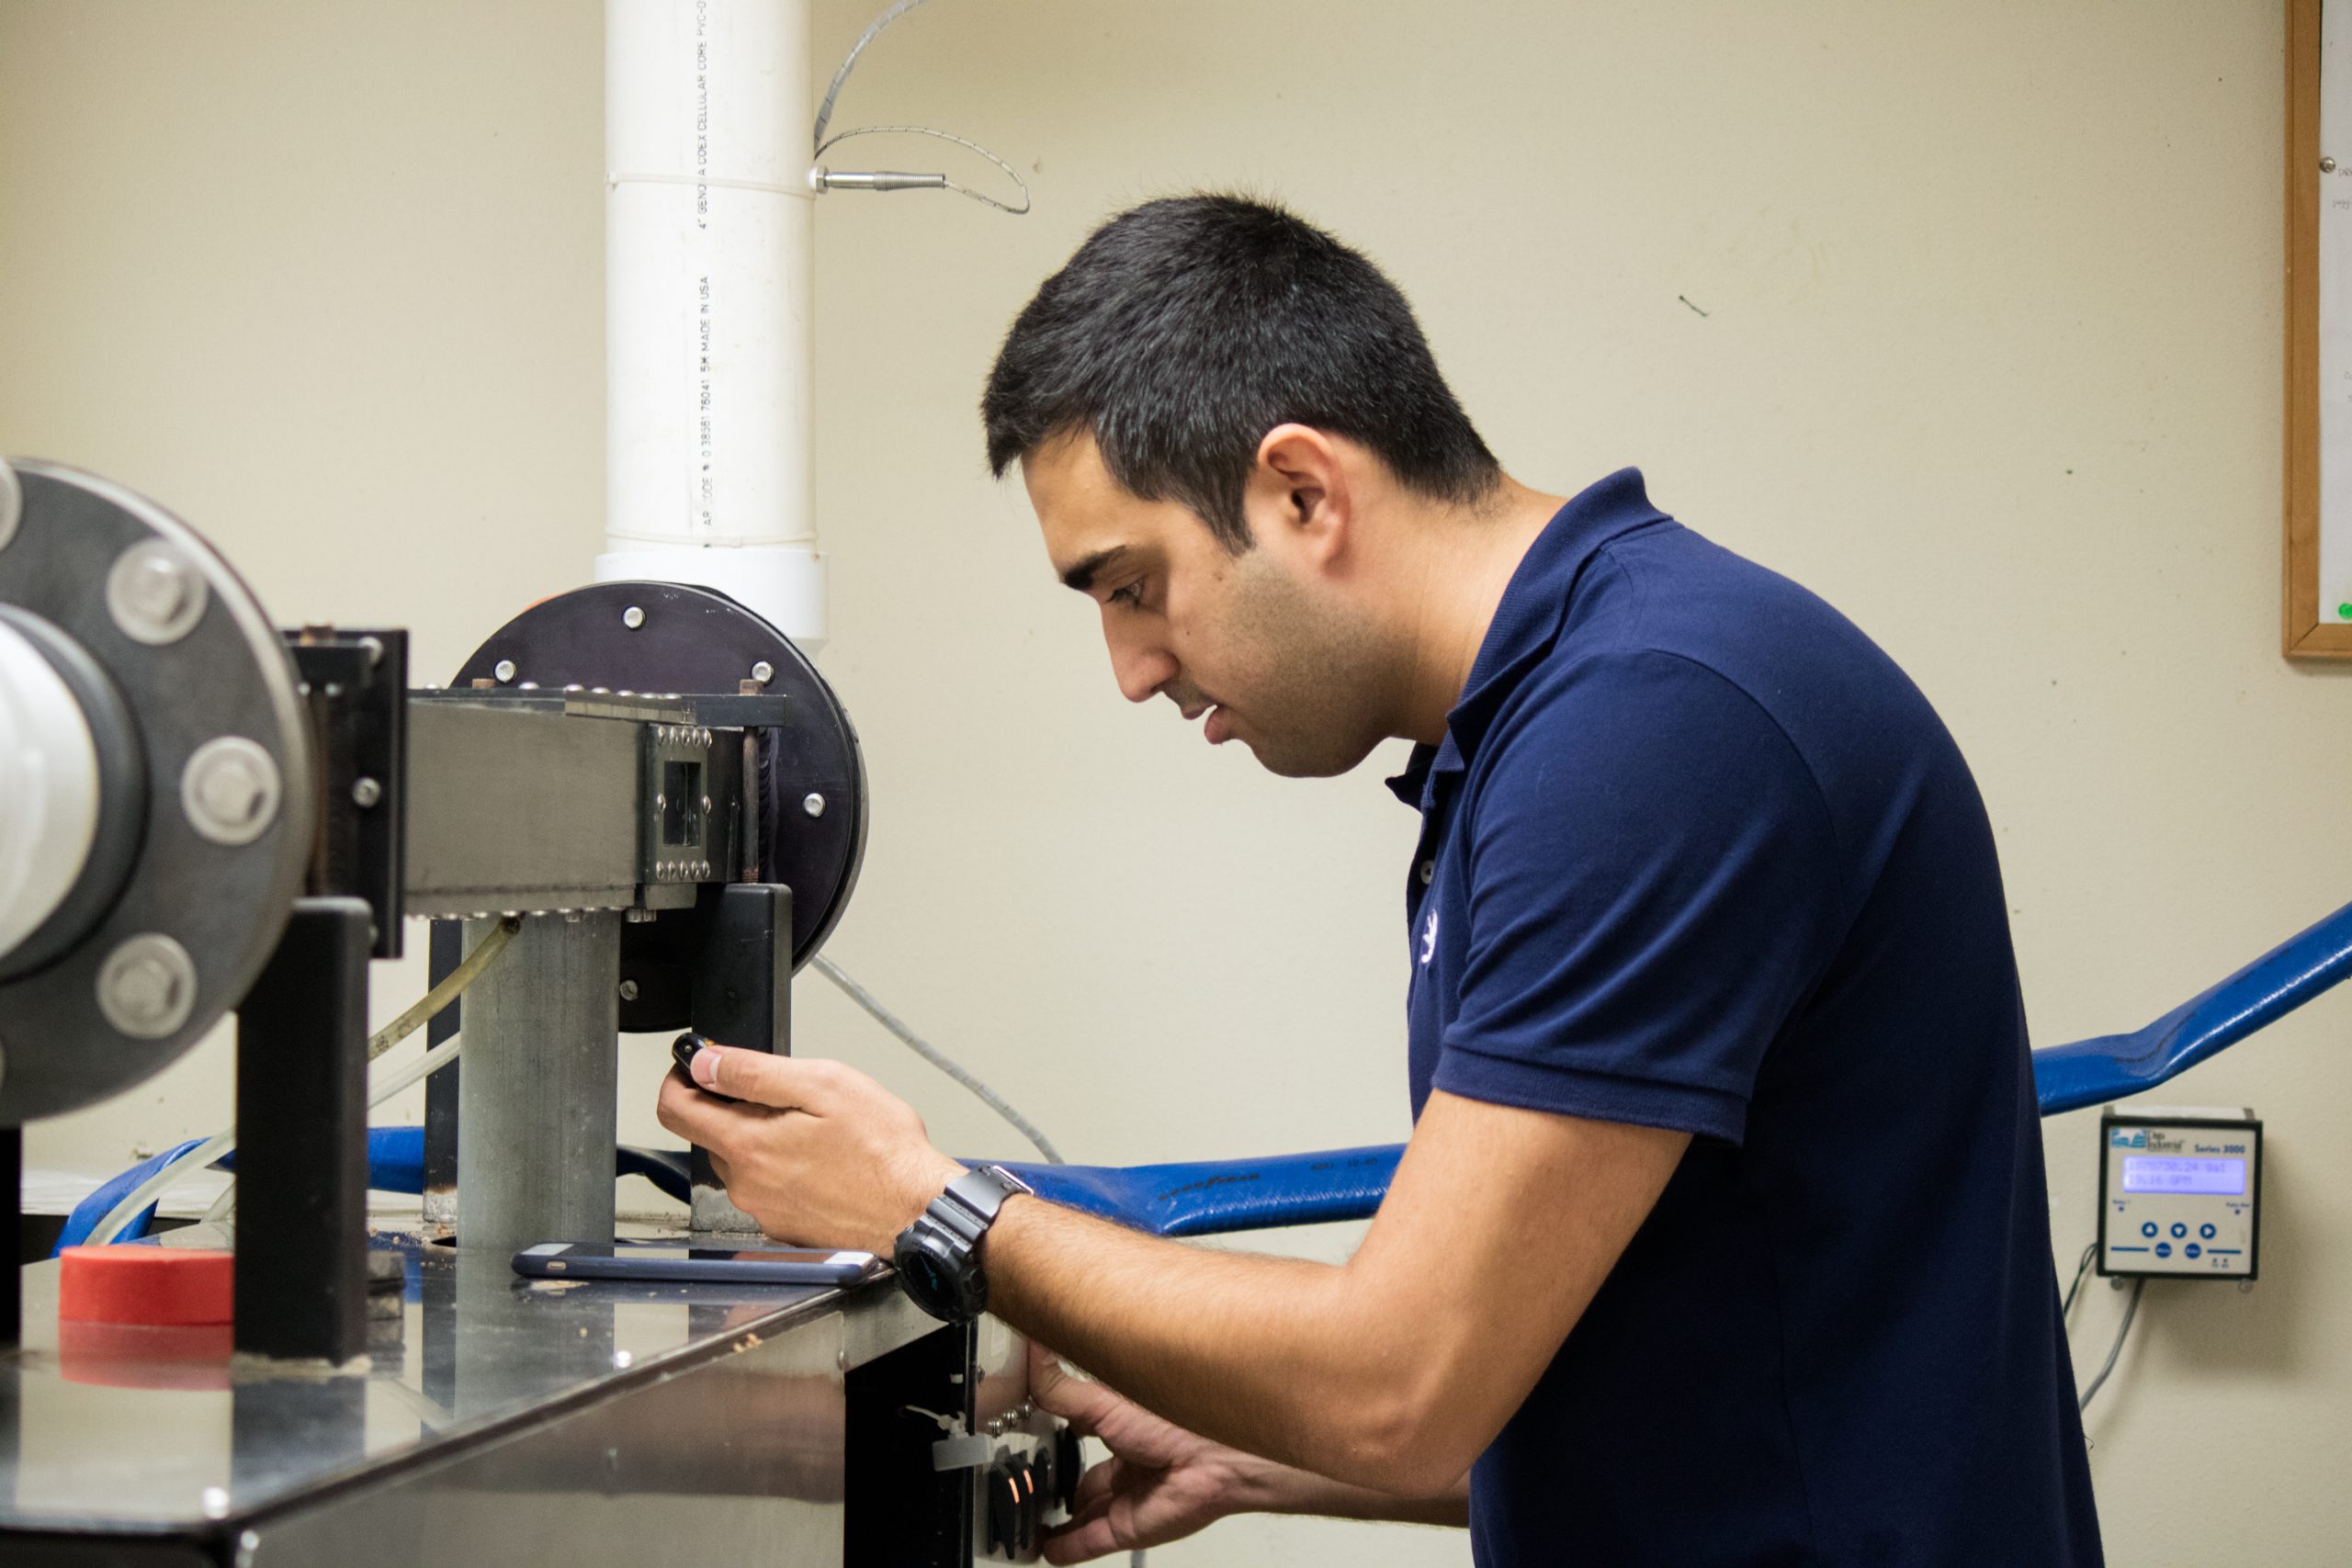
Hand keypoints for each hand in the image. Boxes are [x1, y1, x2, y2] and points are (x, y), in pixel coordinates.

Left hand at [654, 1045, 964, 1254]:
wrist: (917, 1209)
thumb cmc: (884, 1152)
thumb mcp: (823, 1085)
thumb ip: (754, 1072)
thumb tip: (705, 1063)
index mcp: (748, 1146)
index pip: (674, 1110)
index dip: (678, 1078)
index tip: (695, 1066)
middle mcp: (746, 1184)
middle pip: (711, 1134)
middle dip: (736, 1107)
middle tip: (789, 1095)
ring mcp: (764, 1209)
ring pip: (742, 1161)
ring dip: (764, 1139)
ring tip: (817, 1130)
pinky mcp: (785, 1226)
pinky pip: (767, 1186)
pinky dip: (784, 1168)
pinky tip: (824, 1160)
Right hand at [1028, 1340, 1267, 1562]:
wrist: (1215, 1461)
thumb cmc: (1175, 1420)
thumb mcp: (1104, 1400)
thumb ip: (1061, 1388)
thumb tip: (1031, 1355)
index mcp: (1122, 1424)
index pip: (1080, 1426)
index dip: (1055, 1428)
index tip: (1025, 1428)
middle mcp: (1125, 1460)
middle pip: (1084, 1476)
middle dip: (1058, 1480)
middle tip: (1025, 1482)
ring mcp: (1125, 1497)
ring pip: (1085, 1512)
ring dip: (1060, 1517)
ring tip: (1030, 1518)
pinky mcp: (1126, 1527)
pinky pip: (1089, 1542)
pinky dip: (1066, 1547)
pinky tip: (1046, 1547)